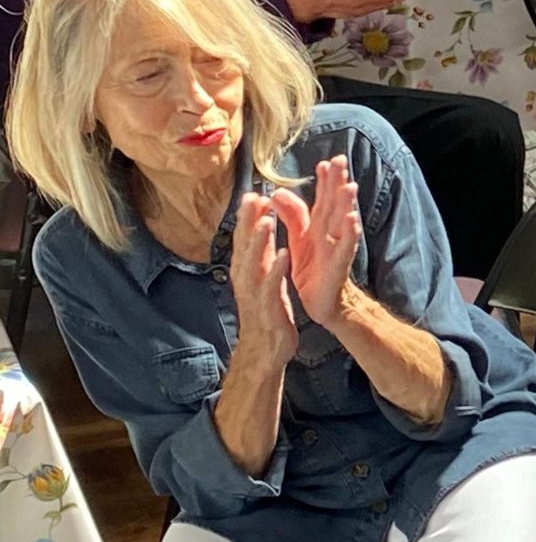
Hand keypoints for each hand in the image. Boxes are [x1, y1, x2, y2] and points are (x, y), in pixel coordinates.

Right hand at [229, 193, 297, 368]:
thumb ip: (261, 252)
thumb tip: (259, 224)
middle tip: (253, 198)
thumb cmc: (265, 308)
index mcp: (247, 270)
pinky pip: (272, 285)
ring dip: (260, 242)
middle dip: (248, 223)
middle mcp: (246, 278)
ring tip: (266, 221)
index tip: (252, 193)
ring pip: (255, 264)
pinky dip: (277, 269)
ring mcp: (255, 293)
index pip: (244, 239)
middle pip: (244, 246)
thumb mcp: (262, 276)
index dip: (246, 217)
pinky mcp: (269, 307)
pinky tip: (285, 254)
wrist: (265, 347)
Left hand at [270, 156, 363, 327]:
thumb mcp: (299, 239)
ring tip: (349, 186)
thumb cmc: (314, 269)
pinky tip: (351, 220)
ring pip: (343, 222)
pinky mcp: (338, 265)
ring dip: (347, 204)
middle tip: (340, 160)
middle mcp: (331, 233)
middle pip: (335, 203)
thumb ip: (291, 215)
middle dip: (338, 182)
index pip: (323, 198)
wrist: (324, 303)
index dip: (324, 181)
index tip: (325, 161)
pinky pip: (344, 248)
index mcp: (320, 226)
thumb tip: (276, 192)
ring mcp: (337, 248)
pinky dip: (349, 234)